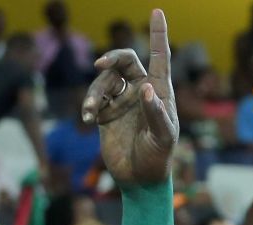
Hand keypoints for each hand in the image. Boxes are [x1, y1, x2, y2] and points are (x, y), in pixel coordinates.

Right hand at [83, 9, 178, 187]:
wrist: (140, 180)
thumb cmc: (159, 158)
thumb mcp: (164, 138)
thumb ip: (156, 113)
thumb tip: (146, 88)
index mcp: (160, 92)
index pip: (160, 57)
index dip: (158, 34)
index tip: (157, 12)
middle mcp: (140, 92)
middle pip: (124, 61)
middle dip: (112, 58)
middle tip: (100, 66)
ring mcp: (122, 101)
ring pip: (104, 81)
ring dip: (95, 92)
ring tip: (91, 110)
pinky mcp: (106, 114)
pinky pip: (94, 99)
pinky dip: (90, 105)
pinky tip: (89, 118)